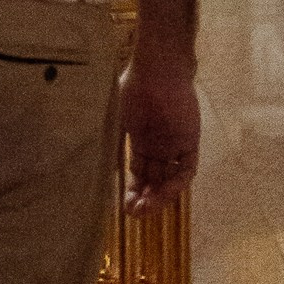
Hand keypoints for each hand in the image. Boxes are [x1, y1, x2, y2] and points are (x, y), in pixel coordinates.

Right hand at [120, 52, 200, 210]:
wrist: (158, 69)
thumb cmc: (133, 87)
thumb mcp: (115, 116)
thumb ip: (111, 141)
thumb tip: (93, 165)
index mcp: (139, 138)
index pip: (138, 172)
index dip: (133, 191)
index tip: (124, 206)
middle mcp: (158, 145)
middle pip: (154, 179)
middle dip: (145, 198)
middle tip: (135, 213)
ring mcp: (174, 143)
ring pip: (170, 178)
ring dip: (160, 195)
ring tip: (148, 208)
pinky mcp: (190, 140)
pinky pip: (187, 167)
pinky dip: (178, 182)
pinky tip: (166, 192)